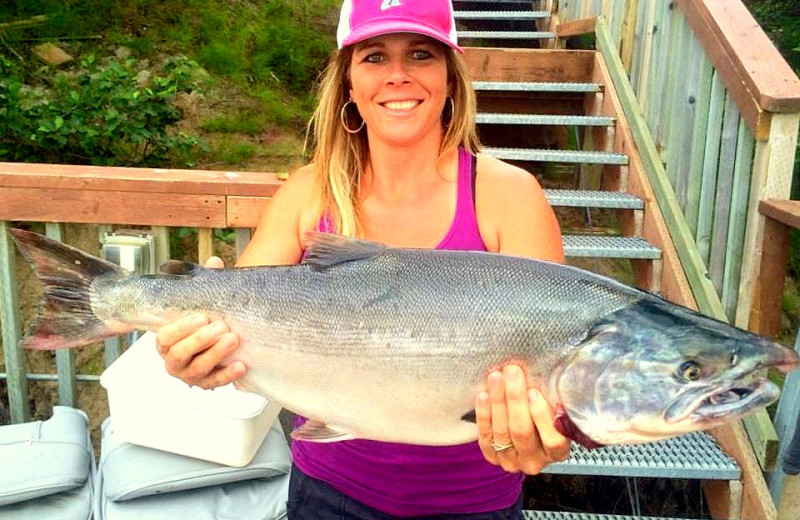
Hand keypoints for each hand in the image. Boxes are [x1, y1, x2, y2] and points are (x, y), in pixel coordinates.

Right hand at [155, 256, 246, 388]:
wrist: (221, 345)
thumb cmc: (206, 323)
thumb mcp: (204, 304)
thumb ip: (206, 284)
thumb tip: (215, 263)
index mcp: (166, 342)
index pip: (165, 337)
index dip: (181, 328)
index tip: (201, 316)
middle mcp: (174, 361)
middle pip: (180, 354)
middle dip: (200, 340)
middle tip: (221, 326)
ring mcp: (189, 376)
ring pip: (198, 370)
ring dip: (216, 354)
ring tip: (233, 339)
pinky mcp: (207, 384)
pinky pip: (216, 382)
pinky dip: (228, 375)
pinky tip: (241, 365)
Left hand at [476, 365, 569, 473]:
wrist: (521, 425)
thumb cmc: (542, 411)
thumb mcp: (553, 407)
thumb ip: (552, 399)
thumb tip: (546, 376)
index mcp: (557, 452)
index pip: (553, 440)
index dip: (542, 416)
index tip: (534, 391)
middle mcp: (534, 462)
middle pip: (523, 432)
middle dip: (515, 399)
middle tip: (511, 372)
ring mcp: (512, 461)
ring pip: (502, 432)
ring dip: (498, 401)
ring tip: (495, 377)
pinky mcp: (492, 456)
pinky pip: (485, 435)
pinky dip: (484, 414)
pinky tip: (483, 395)